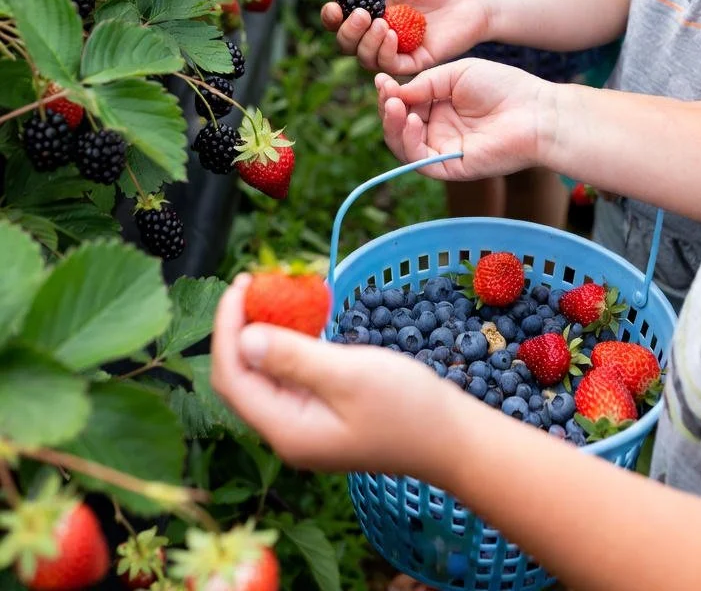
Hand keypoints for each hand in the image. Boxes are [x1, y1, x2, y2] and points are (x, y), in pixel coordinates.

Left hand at [210, 274, 454, 477]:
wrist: (451, 440)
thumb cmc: (406, 407)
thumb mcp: (348, 374)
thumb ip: (293, 356)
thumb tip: (243, 338)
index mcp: (286, 429)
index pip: (233, 376)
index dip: (227, 328)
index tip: (241, 284)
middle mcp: (286, 432)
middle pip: (242, 376)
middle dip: (240, 327)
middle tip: (253, 282)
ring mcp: (304, 425)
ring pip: (266, 373)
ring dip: (263, 331)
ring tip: (272, 290)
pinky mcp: (322, 414)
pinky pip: (291, 375)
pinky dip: (289, 343)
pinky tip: (300, 316)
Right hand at [320, 0, 491, 73]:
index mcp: (371, 12)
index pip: (340, 21)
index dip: (332, 18)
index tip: (334, 8)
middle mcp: (378, 34)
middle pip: (347, 44)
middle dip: (347, 31)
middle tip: (361, 15)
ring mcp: (395, 50)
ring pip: (365, 58)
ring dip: (366, 42)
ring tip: (381, 23)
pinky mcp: (413, 63)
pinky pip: (390, 66)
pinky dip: (384, 52)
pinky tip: (392, 35)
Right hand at [376, 59, 555, 177]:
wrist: (535, 112)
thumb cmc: (503, 87)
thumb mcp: (456, 74)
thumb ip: (424, 84)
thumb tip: (393, 93)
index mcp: (440, 106)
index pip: (404, 103)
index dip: (390, 93)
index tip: (382, 79)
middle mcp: (438, 129)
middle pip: (398, 125)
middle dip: (387, 108)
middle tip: (385, 91)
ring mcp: (443, 149)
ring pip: (403, 144)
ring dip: (391, 125)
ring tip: (393, 105)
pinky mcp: (450, 167)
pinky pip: (420, 160)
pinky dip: (408, 141)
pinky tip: (411, 121)